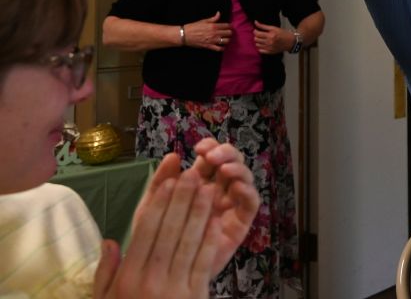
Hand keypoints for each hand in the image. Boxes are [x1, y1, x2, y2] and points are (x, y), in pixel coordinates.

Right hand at [93, 166, 218, 298]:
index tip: (167, 182)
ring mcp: (174, 288)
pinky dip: (210, 239)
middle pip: (168, 231)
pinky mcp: (195, 296)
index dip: (158, 205)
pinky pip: (203, 262)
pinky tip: (217, 220)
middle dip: (181, 200)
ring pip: (188, 242)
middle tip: (192, 174)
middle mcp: (150, 280)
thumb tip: (111, 240)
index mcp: (128, 278)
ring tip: (208, 189)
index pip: (145, 232)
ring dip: (199, 213)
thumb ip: (106, 272)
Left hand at [136, 141, 259, 276]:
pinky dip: (248, 191)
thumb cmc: (158, 238)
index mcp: (199, 183)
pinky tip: (236, 188)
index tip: (198, 148)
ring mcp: (231, 205)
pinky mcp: (241, 223)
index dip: (210, 147)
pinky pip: (251, 203)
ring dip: (237, 168)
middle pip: (232, 162)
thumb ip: (160, 182)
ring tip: (224, 170)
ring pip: (244, 178)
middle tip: (211, 157)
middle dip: (225, 153)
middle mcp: (219, 190)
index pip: (211, 157)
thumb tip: (173, 155)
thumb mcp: (153, 207)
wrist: (165, 270)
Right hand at [187, 12, 231, 50]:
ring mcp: (212, 40)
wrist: (185, 35)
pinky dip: (222, 48)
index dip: (230, 26)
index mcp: (213, 26)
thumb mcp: (204, 21)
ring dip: (227, 40)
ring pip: (226, 41)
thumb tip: (219, 13)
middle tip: (228, 33)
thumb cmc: (193, 27)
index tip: (229, 27)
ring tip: (225, 39)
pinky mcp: (209, 46)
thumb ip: (213, 18)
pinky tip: (222, 46)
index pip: (227, 26)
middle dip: (229, 32)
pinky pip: (219, 49)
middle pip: (228, 33)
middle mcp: (215, 33)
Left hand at [252, 21, 288, 53]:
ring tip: (262, 39)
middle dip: (256, 36)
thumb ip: (263, 26)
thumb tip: (255, 22)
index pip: (257, 33)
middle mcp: (269, 42)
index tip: (256, 30)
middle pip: (256, 39)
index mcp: (271, 35)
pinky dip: (260, 47)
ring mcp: (269, 48)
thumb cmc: (283, 34)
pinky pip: (260, 50)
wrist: (291, 42)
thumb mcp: (274, 28)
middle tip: (260, 35)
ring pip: (257, 45)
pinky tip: (264, 44)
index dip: (255, 31)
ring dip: (258, 42)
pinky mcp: (270, 52)